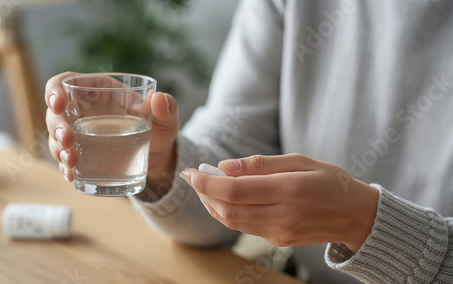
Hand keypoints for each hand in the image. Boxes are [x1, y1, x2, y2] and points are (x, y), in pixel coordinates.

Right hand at [44, 72, 179, 190]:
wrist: (158, 159)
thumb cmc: (160, 130)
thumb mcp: (166, 120)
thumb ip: (167, 108)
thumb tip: (159, 98)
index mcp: (100, 90)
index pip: (67, 82)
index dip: (55, 90)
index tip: (58, 104)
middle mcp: (84, 110)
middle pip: (56, 112)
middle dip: (56, 126)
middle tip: (68, 141)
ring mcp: (80, 132)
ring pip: (56, 136)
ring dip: (57, 149)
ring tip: (71, 162)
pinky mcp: (81, 153)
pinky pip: (64, 158)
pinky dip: (64, 167)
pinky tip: (70, 175)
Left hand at [179, 154, 378, 252]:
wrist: (356, 216)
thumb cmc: (331, 182)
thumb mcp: (301, 161)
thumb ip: (262, 164)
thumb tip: (226, 166)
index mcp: (289, 191)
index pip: (235, 191)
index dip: (207, 182)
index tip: (191, 171)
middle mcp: (282, 216)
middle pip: (227, 210)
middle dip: (203, 194)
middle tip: (193, 177)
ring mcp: (279, 233)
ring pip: (232, 222)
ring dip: (212, 205)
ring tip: (205, 186)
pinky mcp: (278, 241)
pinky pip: (244, 227)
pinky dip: (227, 213)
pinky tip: (224, 198)